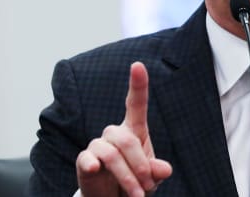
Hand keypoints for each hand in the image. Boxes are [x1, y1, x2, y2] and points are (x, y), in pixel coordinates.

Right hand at [76, 62, 172, 196]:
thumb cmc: (135, 181)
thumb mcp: (151, 177)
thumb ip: (157, 170)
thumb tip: (164, 169)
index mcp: (134, 130)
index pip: (136, 103)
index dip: (138, 84)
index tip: (138, 65)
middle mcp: (115, 134)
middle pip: (127, 140)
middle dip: (140, 166)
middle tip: (146, 188)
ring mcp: (98, 146)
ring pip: (111, 154)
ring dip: (126, 177)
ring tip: (136, 195)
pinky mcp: (85, 161)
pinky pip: (87, 158)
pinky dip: (92, 165)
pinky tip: (94, 170)